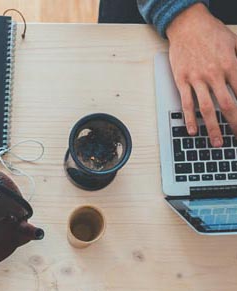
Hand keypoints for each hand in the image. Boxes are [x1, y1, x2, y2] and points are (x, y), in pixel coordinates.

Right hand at [166, 3, 236, 145]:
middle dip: (234, 123)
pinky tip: (193, 131)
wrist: (188, 25)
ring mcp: (197, 79)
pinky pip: (187, 104)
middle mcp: (214, 73)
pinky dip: (190, 119)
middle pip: (227, 104)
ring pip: (207, 108)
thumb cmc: (211, 33)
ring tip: (217, 142)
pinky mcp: (182, 81)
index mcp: (230, 64)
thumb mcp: (234, 43)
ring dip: (212, 128)